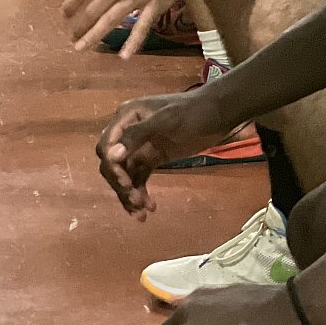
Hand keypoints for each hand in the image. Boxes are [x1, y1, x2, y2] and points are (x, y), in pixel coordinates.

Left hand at [61, 0, 201, 55]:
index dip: (71, 4)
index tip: (63, 13)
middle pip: (93, 10)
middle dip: (79, 25)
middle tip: (70, 37)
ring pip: (112, 21)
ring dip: (94, 36)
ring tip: (81, 48)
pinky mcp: (157, 4)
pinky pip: (143, 27)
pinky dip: (133, 43)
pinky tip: (124, 57)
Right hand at [96, 89, 229, 219]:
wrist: (219, 114)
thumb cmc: (194, 112)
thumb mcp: (166, 120)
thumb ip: (137, 135)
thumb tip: (112, 156)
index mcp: (126, 118)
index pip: (107, 146)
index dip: (111, 166)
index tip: (125, 183)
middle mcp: (127, 133)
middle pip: (112, 164)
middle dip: (120, 184)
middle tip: (136, 201)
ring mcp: (139, 148)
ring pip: (124, 176)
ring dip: (129, 194)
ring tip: (142, 212)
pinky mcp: (151, 159)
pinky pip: (138, 179)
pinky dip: (140, 194)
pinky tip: (150, 207)